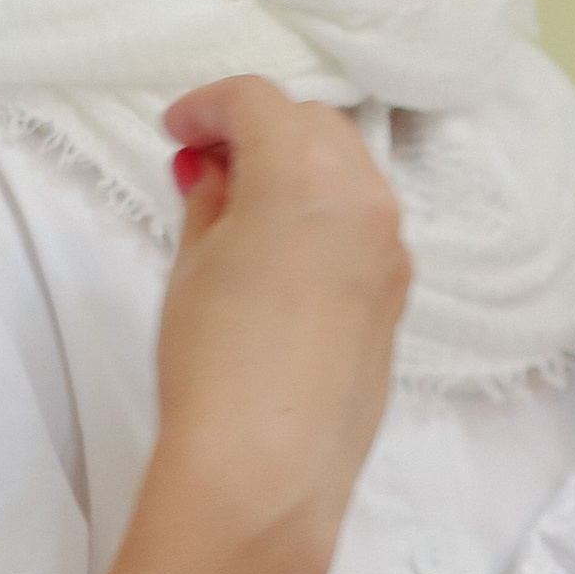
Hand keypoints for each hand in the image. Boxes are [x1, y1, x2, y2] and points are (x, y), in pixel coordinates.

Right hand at [126, 78, 409, 573]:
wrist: (265, 471)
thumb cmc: (215, 364)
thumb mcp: (194, 264)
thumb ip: (212, 200)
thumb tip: (220, 175)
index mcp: (308, 174)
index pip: (258, 102)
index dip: (208, 106)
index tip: (177, 130)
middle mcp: (367, 201)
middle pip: (314, 126)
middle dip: (259, 130)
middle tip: (205, 162)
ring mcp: (392, 252)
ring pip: (349, 174)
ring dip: (298, 171)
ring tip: (240, 208)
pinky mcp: (397, 301)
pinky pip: (364, 229)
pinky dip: (325, 218)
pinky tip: (280, 252)